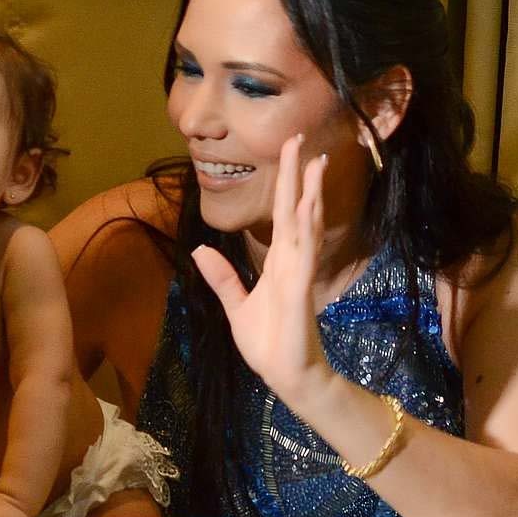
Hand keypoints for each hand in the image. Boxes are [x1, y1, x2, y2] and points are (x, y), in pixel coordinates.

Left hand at [191, 135, 334, 402]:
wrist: (287, 377)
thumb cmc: (268, 345)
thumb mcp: (237, 306)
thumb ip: (224, 278)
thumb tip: (202, 250)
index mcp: (279, 263)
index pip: (283, 214)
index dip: (286, 183)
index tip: (289, 152)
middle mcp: (292, 261)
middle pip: (295, 209)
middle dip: (297, 175)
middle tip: (299, 140)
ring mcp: (298, 273)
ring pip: (305, 224)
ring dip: (310, 194)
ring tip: (315, 162)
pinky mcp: (299, 290)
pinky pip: (304, 254)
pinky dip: (307, 230)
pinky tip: (309, 207)